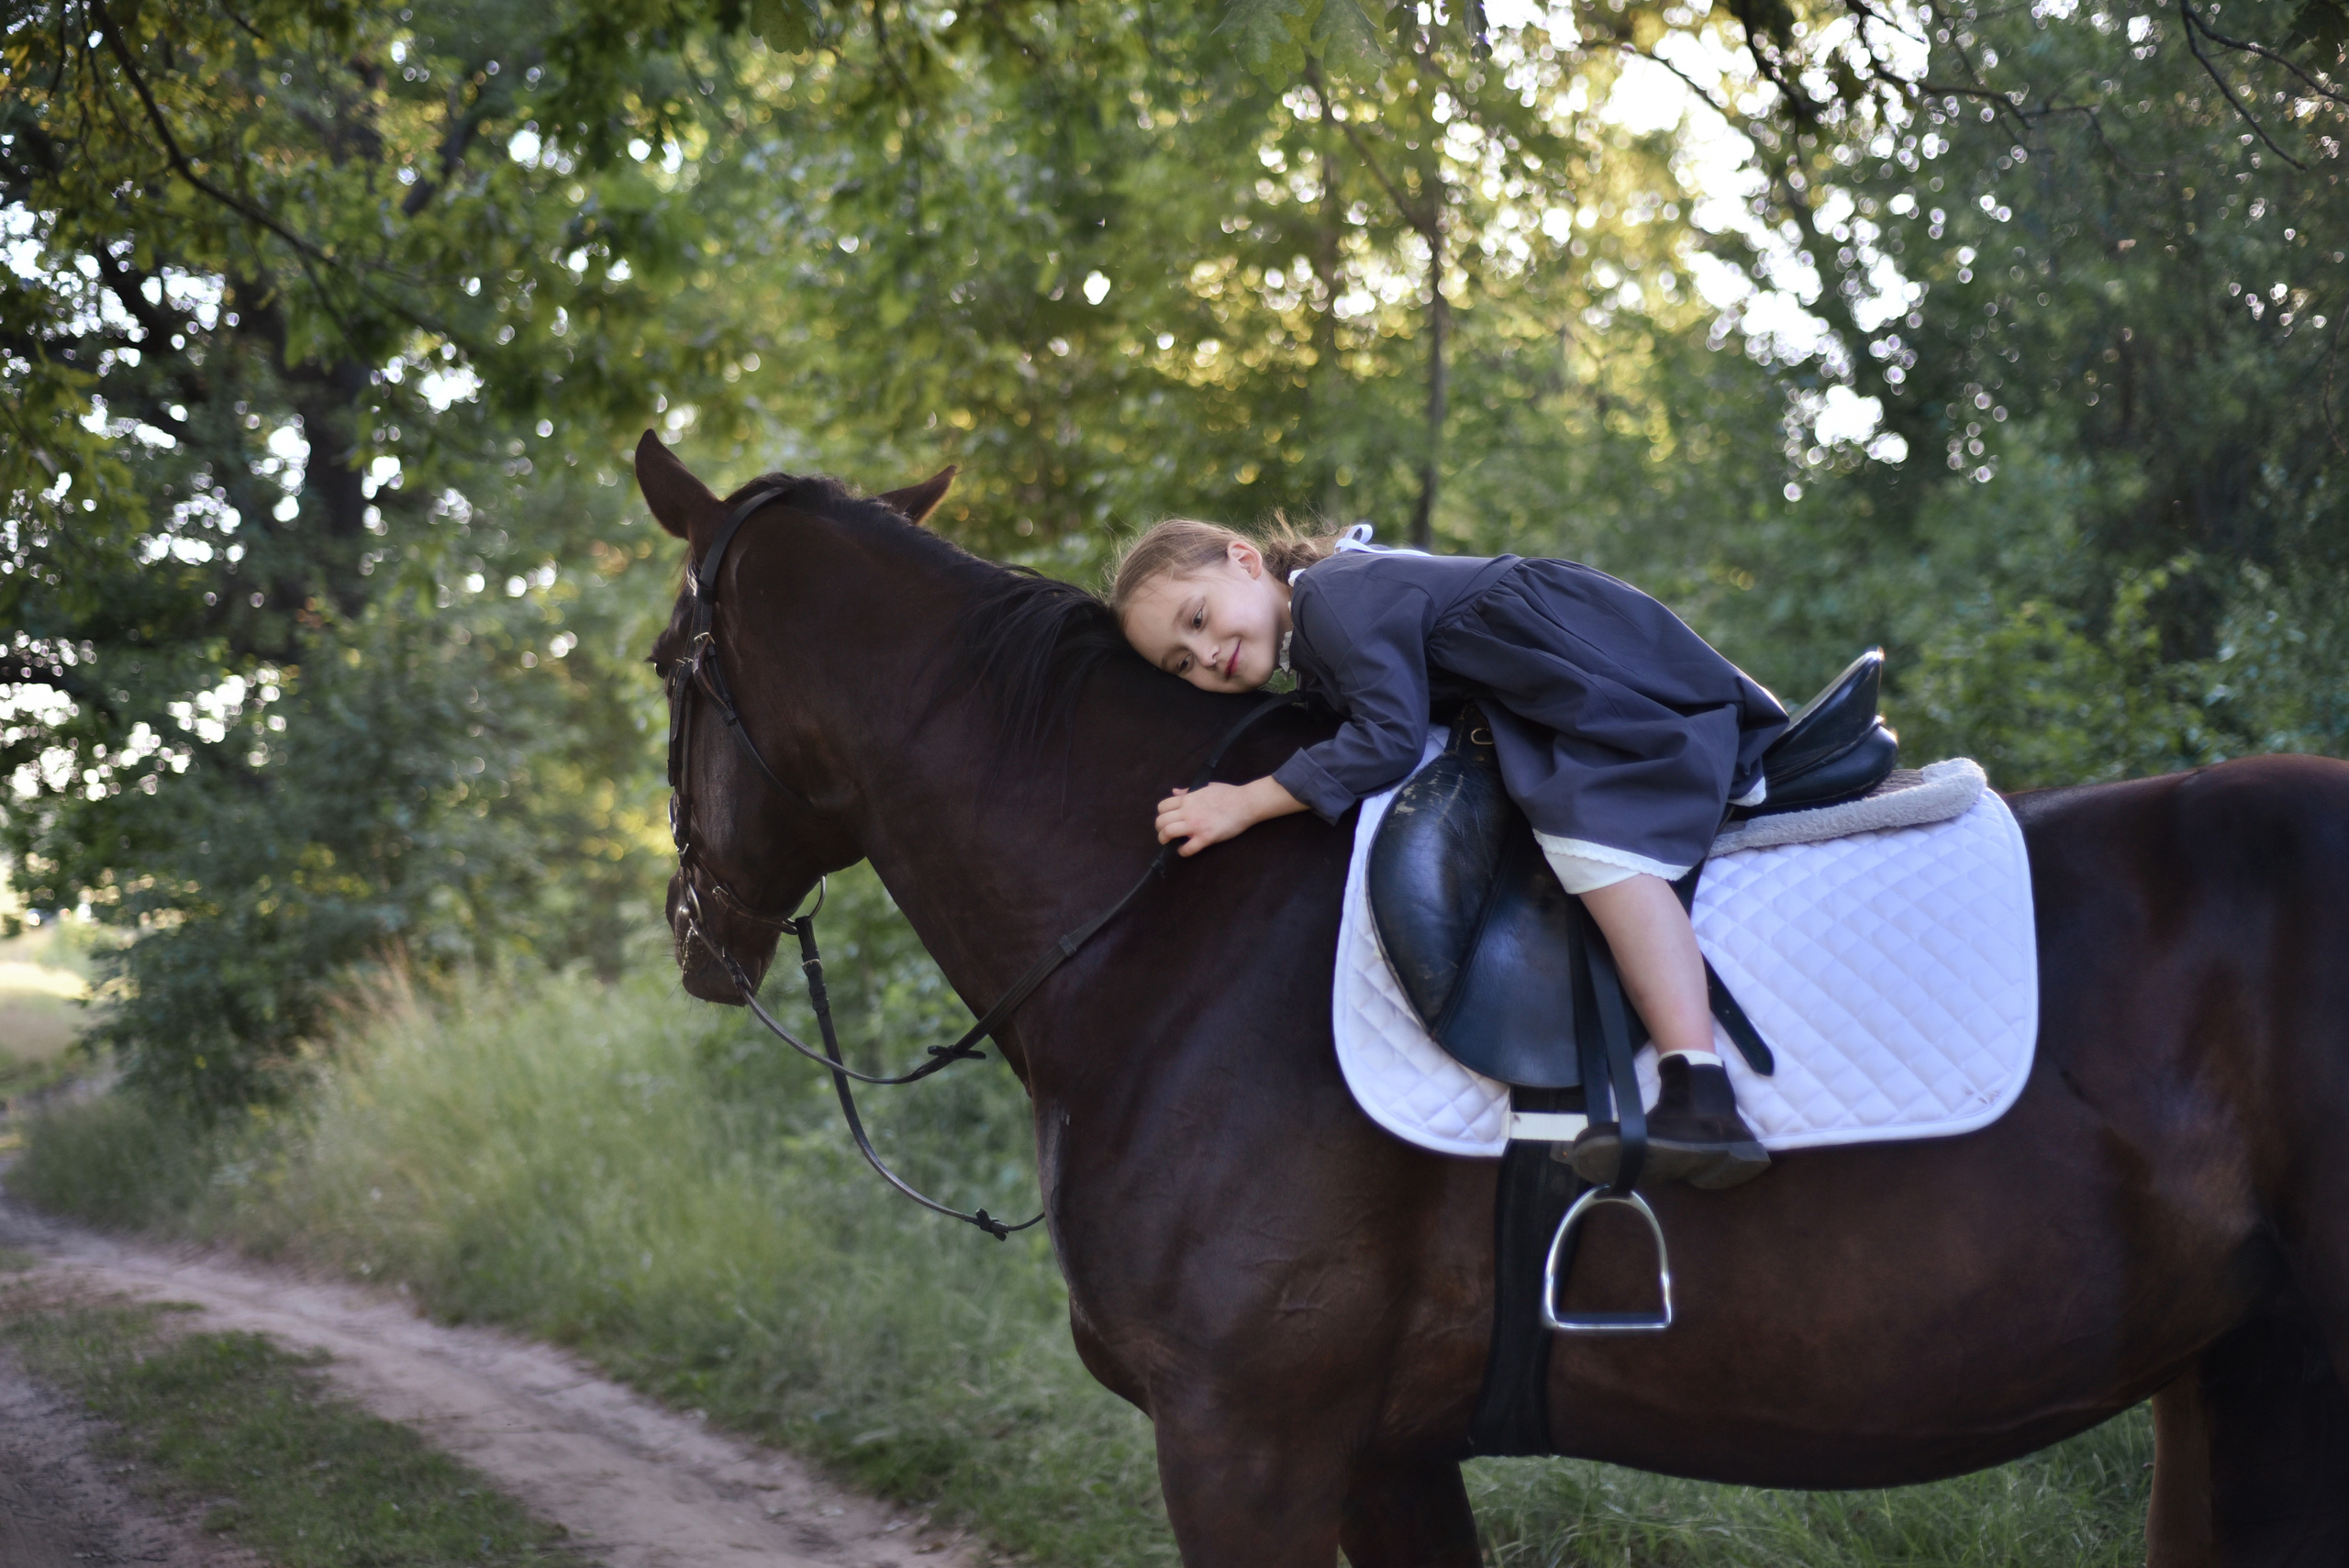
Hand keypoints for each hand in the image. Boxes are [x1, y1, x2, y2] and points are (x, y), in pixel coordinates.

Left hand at [1155, 777, 1305, 855]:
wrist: (1245, 803)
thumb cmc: (1228, 793)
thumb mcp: (1206, 787)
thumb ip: (1188, 791)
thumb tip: (1174, 791)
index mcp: (1188, 799)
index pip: (1163, 806)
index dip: (1161, 814)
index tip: (1166, 820)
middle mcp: (1188, 811)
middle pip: (1161, 821)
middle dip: (1160, 829)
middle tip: (1165, 834)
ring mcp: (1196, 825)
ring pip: (1168, 833)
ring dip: (1165, 840)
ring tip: (1169, 843)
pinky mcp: (1206, 837)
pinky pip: (1187, 848)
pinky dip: (1183, 852)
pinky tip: (1185, 850)